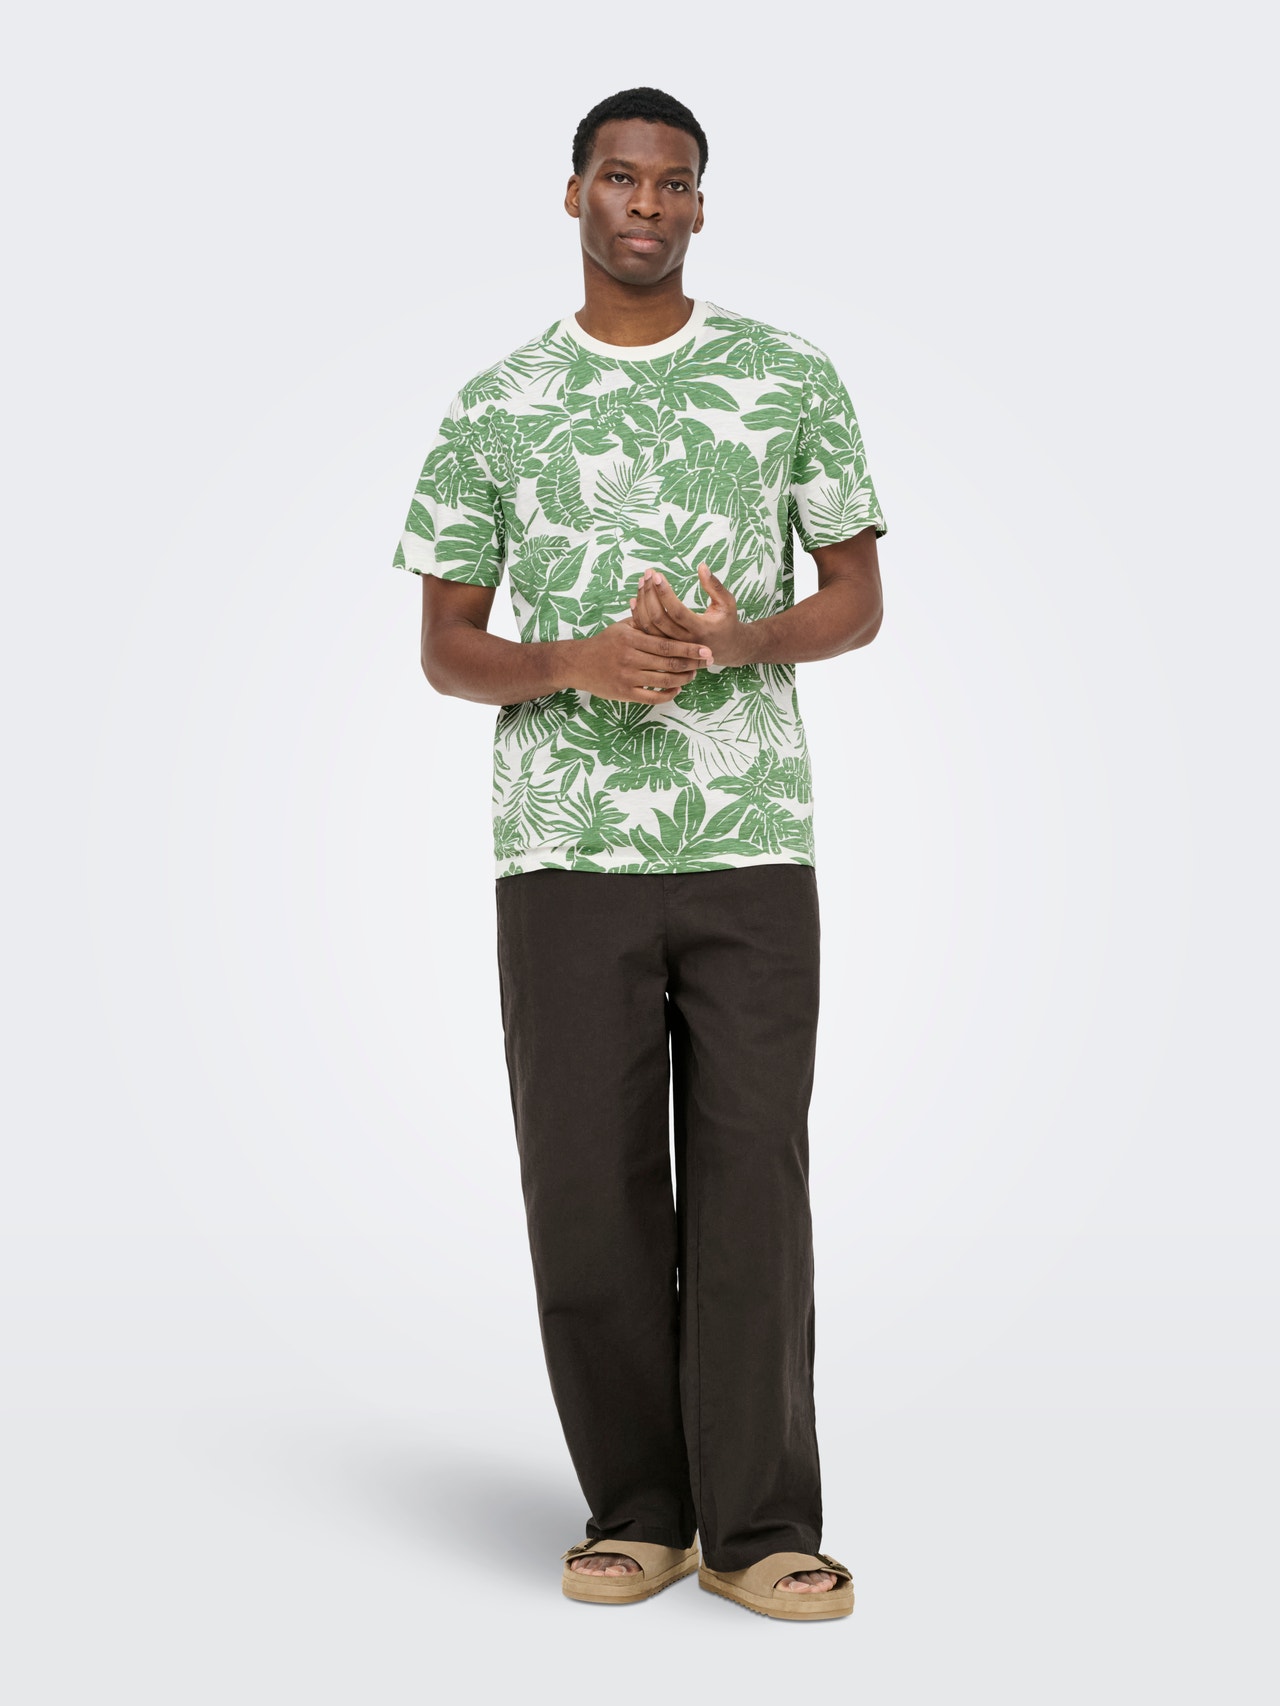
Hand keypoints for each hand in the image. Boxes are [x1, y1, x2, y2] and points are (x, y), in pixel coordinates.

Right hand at [570, 617, 712, 703]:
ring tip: (694, 674)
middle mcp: (630, 658)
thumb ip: (645, 622)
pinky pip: (653, 697)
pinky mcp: (624, 693)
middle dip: (693, 663)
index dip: (689, 648)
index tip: (706, 649)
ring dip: (684, 679)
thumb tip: (666, 608)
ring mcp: (627, 677)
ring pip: (664, 681)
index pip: (666, 644)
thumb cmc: (605, 643)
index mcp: (631, 638)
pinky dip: (668, 694)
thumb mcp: (622, 627)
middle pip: (669, 663)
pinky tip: (677, 689)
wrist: (578, 663)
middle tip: (709, 661)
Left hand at [630, 563, 753, 665]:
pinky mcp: (665, 647)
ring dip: (642, 603)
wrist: (725, 647)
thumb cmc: (726, 621)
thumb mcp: (727, 603)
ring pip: (649, 627)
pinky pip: (647, 633)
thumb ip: (715, 586)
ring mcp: (673, 646)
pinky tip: (635, 599)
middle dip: (650, 594)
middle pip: (659, 619)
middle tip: (648, 573)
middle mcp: (684, 641)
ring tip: (642, 581)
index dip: (665, 594)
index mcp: (701, 630)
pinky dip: (638, 616)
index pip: (677, 612)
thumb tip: (702, 566)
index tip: (658, 575)